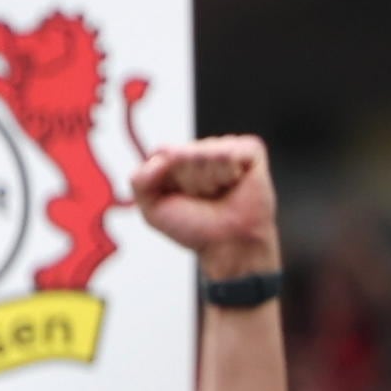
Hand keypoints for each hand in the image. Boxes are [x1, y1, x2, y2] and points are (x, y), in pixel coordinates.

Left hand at [128, 135, 278, 278]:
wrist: (228, 243)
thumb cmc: (193, 227)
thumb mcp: (152, 209)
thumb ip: (140, 180)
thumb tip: (161, 157)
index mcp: (175, 160)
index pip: (161, 151)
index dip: (167, 179)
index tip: (179, 196)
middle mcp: (200, 150)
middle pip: (182, 152)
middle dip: (189, 181)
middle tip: (202, 198)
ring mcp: (226, 147)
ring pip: (205, 152)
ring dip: (210, 180)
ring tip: (218, 193)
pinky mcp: (250, 149)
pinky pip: (231, 152)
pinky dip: (229, 174)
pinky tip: (235, 183)